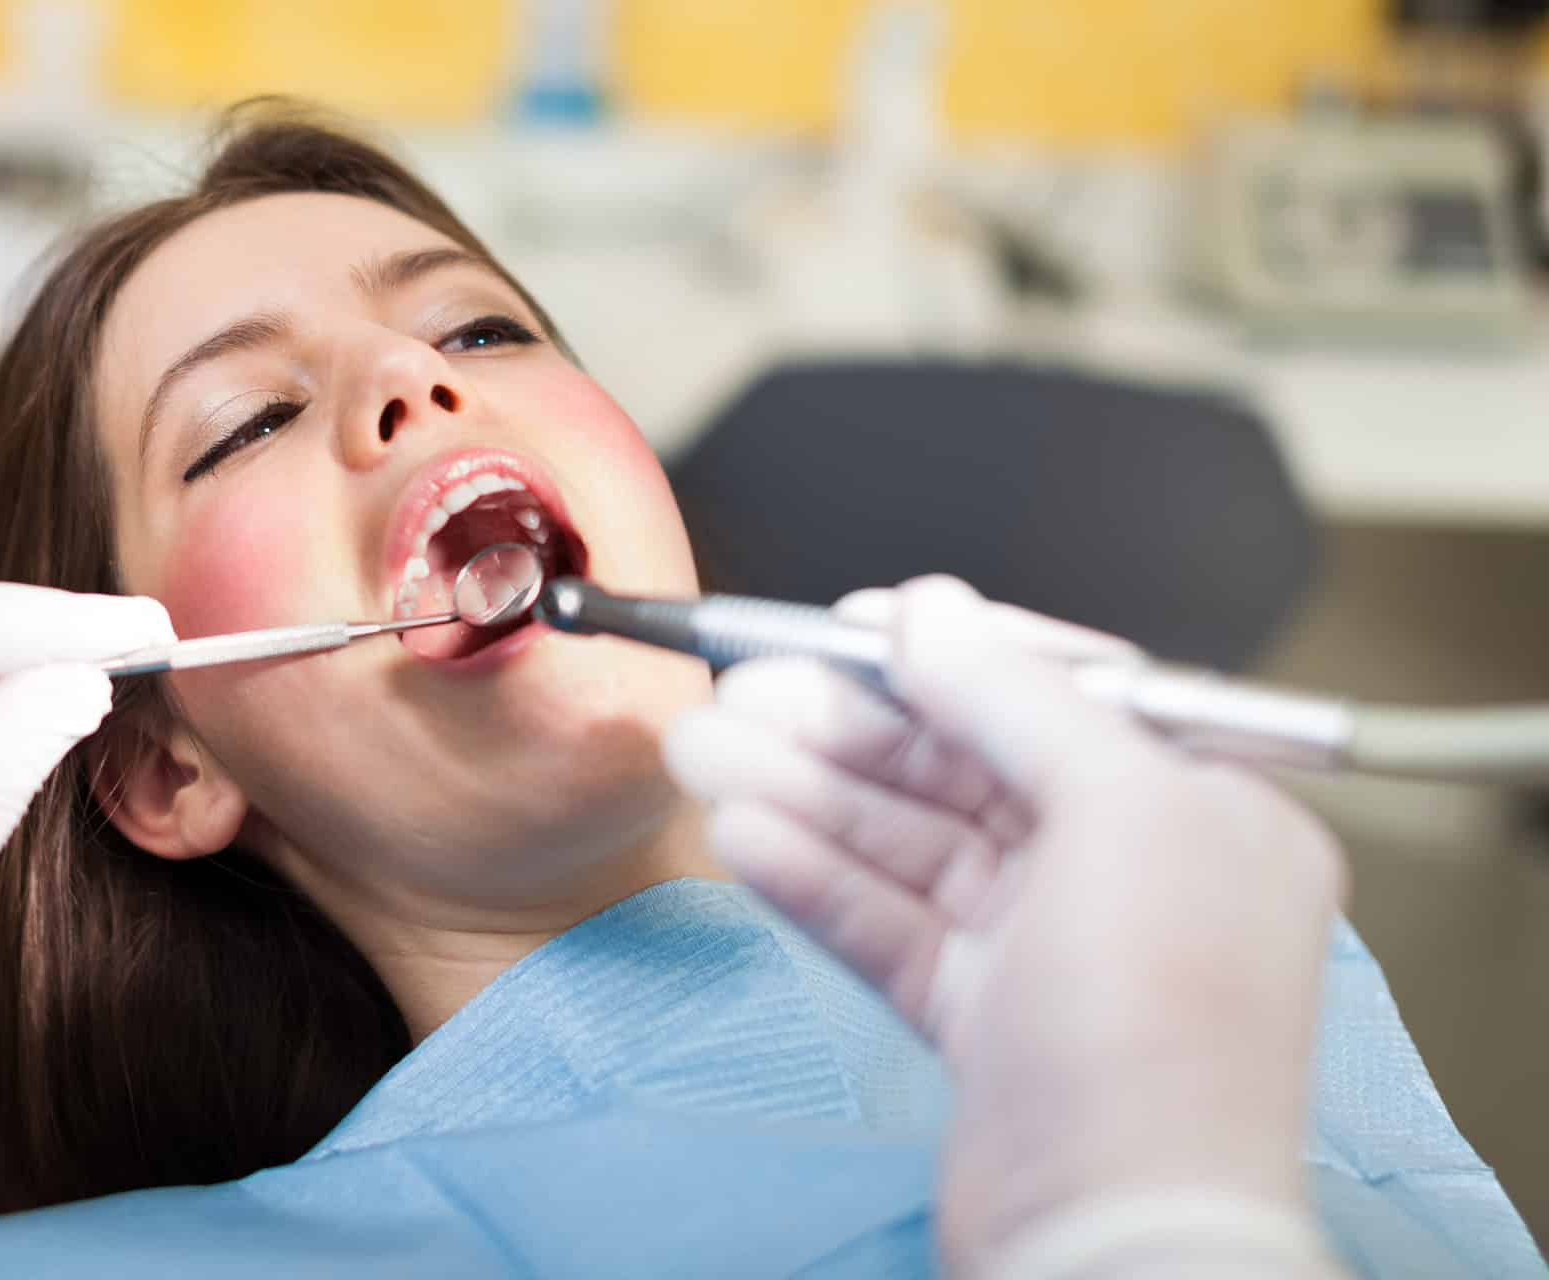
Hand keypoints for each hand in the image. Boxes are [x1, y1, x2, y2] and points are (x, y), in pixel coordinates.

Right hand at [664, 578, 1346, 1273]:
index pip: (1062, 694)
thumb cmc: (1159, 1035)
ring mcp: (1054, 947)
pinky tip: (742, 835)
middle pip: (966, 767)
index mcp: (1203, 808)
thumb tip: (932, 611)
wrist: (1116, 1238)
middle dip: (845, 726)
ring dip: (804, 793)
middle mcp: (1134, 870)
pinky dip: (816, 877)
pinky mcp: (984, 1016)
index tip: (853, 624)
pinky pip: (888, 920)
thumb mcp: (1114, 816)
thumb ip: (1015, 698)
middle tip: (740, 688)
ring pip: (910, 844)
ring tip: (702, 749)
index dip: (952, 651)